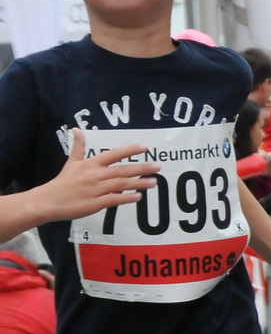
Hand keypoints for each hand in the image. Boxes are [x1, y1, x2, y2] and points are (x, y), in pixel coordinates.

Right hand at [40, 129, 158, 220]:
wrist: (49, 201)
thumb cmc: (63, 182)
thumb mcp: (71, 162)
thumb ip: (78, 147)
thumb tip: (77, 129)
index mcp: (90, 164)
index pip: (113, 154)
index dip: (129, 150)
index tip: (145, 147)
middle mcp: (95, 175)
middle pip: (122, 170)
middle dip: (141, 168)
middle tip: (158, 167)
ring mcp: (96, 189)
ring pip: (121, 185)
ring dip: (138, 183)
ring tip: (153, 182)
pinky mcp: (95, 203)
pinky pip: (114, 200)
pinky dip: (126, 198)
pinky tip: (138, 197)